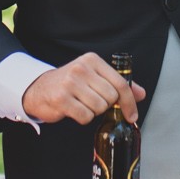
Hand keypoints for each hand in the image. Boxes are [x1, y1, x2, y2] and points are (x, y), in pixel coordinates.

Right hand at [21, 53, 147, 125]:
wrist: (39, 89)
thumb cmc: (70, 84)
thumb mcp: (94, 78)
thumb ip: (117, 84)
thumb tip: (141, 94)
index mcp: (92, 60)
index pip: (120, 83)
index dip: (129, 102)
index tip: (132, 115)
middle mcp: (81, 68)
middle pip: (111, 97)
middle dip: (105, 105)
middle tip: (92, 102)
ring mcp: (70, 83)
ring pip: (99, 108)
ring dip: (93, 111)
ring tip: (81, 103)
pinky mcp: (61, 99)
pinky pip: (85, 116)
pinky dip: (83, 118)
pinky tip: (74, 109)